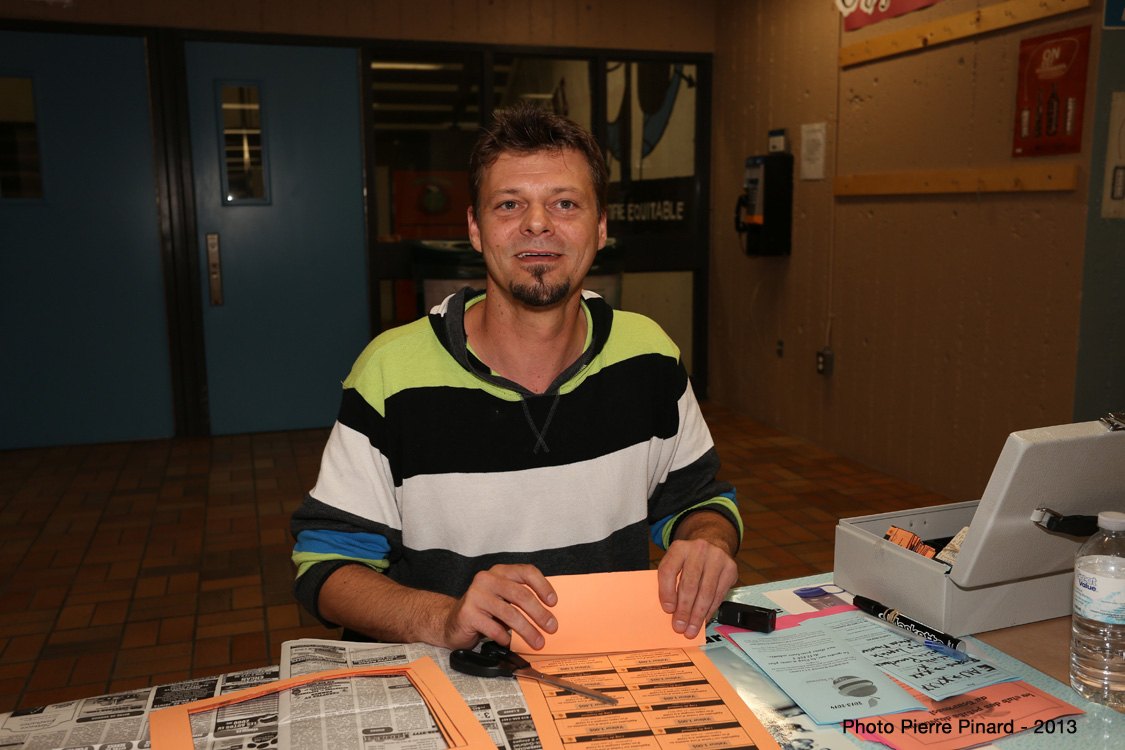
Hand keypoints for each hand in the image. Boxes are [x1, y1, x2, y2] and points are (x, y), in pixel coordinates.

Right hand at [441, 564, 558, 650]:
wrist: (451, 622)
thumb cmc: (483, 611)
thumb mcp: (503, 599)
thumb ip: (520, 599)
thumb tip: (548, 615)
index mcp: (499, 572)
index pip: (526, 571)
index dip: (543, 585)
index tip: (553, 602)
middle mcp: (487, 579)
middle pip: (520, 594)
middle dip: (539, 613)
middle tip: (551, 627)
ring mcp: (475, 595)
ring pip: (509, 613)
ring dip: (527, 630)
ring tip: (537, 641)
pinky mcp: (467, 613)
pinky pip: (493, 628)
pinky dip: (505, 637)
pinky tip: (509, 643)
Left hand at [657, 537, 737, 638]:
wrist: (713, 543)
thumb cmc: (689, 559)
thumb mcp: (675, 562)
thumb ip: (669, 581)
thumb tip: (669, 610)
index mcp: (679, 547)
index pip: (669, 570)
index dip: (667, 592)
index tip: (668, 610)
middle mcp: (698, 549)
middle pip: (689, 584)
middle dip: (684, 610)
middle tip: (680, 626)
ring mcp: (717, 557)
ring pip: (706, 592)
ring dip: (698, 615)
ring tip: (692, 628)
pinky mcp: (730, 568)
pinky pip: (719, 594)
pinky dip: (710, 610)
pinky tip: (703, 619)